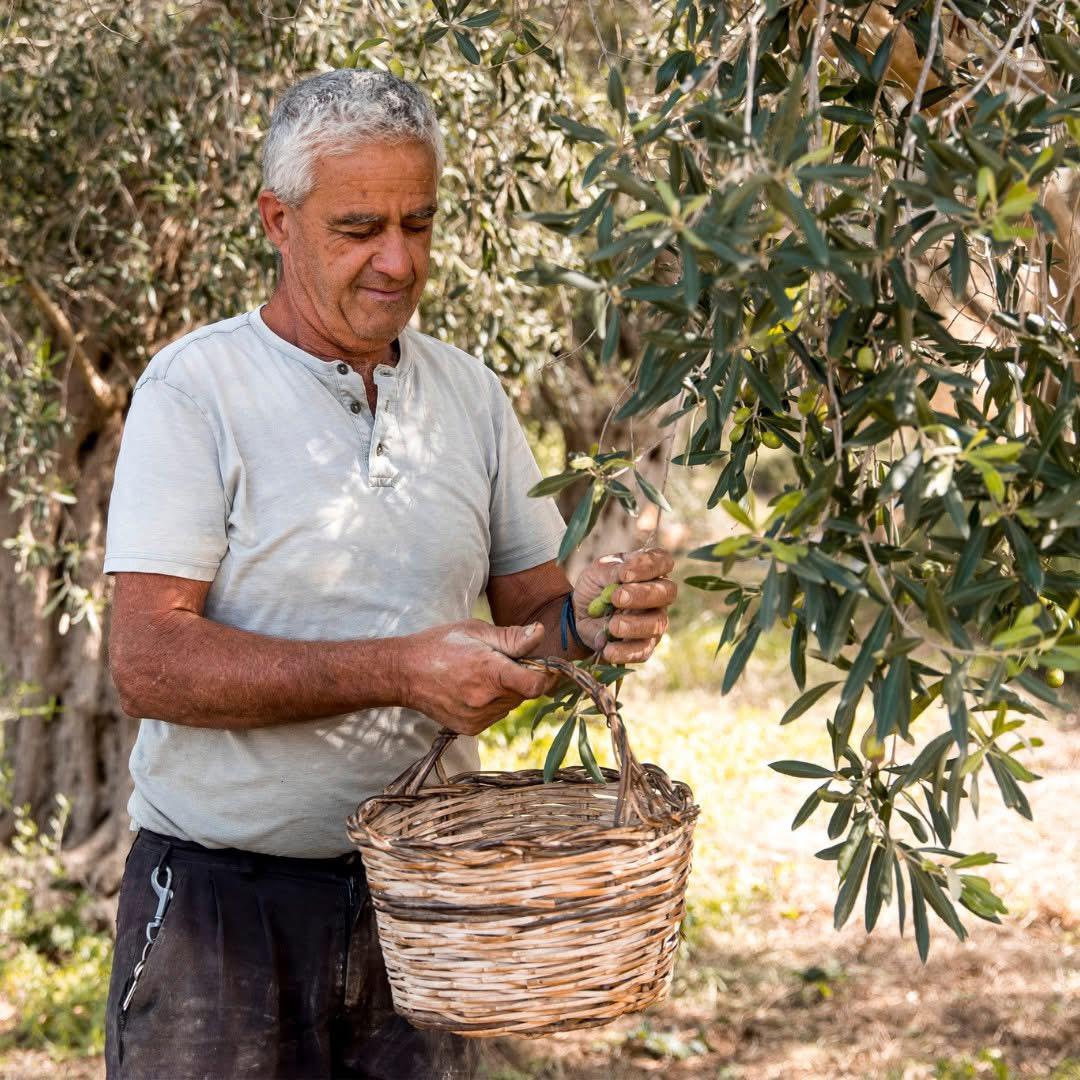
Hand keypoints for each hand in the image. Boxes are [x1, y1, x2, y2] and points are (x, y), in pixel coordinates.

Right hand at [399, 620, 560, 735]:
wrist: (404, 672)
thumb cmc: (441, 644)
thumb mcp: (476, 630)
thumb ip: (512, 637)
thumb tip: (540, 632)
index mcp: (490, 672)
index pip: (536, 685)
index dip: (545, 675)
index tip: (541, 666)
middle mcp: (486, 700)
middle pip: (524, 693)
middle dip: (521, 677)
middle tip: (499, 661)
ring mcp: (477, 717)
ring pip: (510, 705)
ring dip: (506, 691)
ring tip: (481, 674)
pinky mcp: (470, 728)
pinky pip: (495, 715)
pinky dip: (492, 703)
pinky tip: (473, 688)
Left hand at [572, 547, 676, 664]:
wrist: (579, 613)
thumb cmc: (594, 586)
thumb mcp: (597, 571)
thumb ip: (611, 570)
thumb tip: (623, 575)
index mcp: (649, 569)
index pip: (662, 561)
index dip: (648, 566)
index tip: (624, 573)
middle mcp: (659, 594)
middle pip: (667, 592)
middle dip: (642, 595)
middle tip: (616, 598)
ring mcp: (654, 620)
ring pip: (657, 623)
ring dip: (634, 624)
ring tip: (612, 625)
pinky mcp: (645, 645)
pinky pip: (643, 650)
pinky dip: (625, 651)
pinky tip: (608, 649)